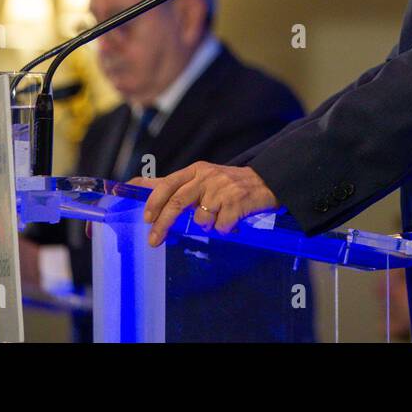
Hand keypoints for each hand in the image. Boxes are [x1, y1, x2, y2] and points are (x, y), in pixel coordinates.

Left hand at [134, 161, 278, 246]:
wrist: (267, 181)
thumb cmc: (229, 184)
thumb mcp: (203, 178)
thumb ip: (178, 187)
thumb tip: (143, 194)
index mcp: (195, 171)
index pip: (166, 183)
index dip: (152, 200)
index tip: (144, 217)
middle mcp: (206, 177)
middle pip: (177, 202)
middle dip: (162, 224)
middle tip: (154, 241)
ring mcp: (222, 189)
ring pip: (199, 218)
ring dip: (205, 225)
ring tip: (217, 219)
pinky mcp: (236, 202)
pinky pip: (220, 226)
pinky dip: (223, 229)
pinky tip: (231, 221)